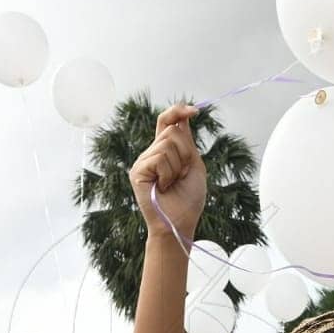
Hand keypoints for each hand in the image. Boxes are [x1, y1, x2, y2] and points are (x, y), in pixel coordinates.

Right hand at [130, 104, 206, 238]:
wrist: (180, 222)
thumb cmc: (188, 199)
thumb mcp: (193, 164)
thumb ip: (186, 140)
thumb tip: (182, 115)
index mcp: (165, 150)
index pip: (167, 121)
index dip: (178, 111)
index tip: (195, 111)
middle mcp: (152, 153)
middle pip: (172, 131)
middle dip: (185, 153)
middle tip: (181, 175)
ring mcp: (143, 161)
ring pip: (167, 144)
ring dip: (177, 166)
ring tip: (171, 183)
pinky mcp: (137, 171)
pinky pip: (159, 158)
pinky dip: (167, 174)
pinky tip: (162, 187)